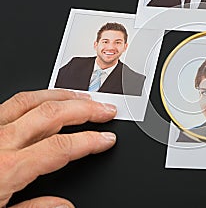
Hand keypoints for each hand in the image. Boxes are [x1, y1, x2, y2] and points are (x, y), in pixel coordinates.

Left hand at [0, 89, 116, 207]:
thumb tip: (65, 206)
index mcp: (7, 168)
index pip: (60, 147)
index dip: (90, 141)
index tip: (107, 139)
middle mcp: (0, 141)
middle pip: (52, 114)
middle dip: (86, 110)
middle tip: (106, 110)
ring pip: (32, 100)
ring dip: (64, 96)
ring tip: (84, 98)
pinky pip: (14, 101)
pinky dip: (37, 96)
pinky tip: (47, 98)